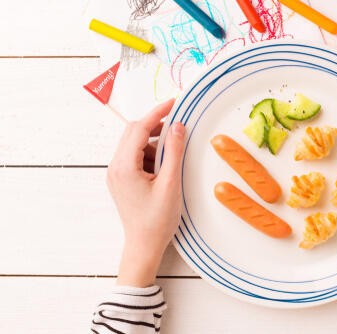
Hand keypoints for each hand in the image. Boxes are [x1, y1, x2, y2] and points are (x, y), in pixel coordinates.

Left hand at [107, 100, 185, 286]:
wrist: (144, 245)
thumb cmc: (157, 220)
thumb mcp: (171, 184)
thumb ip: (174, 152)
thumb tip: (178, 126)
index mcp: (124, 166)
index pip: (139, 128)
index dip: (158, 113)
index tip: (174, 102)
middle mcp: (115, 167)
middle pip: (134, 133)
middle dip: (156, 126)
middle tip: (178, 126)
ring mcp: (116, 173)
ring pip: (135, 144)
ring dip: (155, 144)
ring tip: (173, 158)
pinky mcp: (121, 180)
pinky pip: (135, 157)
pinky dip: (151, 156)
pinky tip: (164, 168)